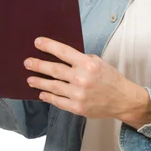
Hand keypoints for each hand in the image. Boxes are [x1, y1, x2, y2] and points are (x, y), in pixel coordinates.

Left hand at [24, 37, 150, 127]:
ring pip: (53, 87)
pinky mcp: (77, 108)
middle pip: (54, 70)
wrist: (122, 100)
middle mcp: (82, 79)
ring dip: (39, 82)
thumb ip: (81, 59)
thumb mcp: (99, 62)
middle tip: (27, 62)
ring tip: (30, 79)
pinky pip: (58, 101)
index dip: (49, 46)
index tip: (37, 42)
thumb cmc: (110, 79)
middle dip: (38, 65)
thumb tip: (61, 56)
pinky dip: (48, 97)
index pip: (63, 52)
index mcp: (88, 64)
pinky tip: (42, 93)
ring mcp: (78, 95)